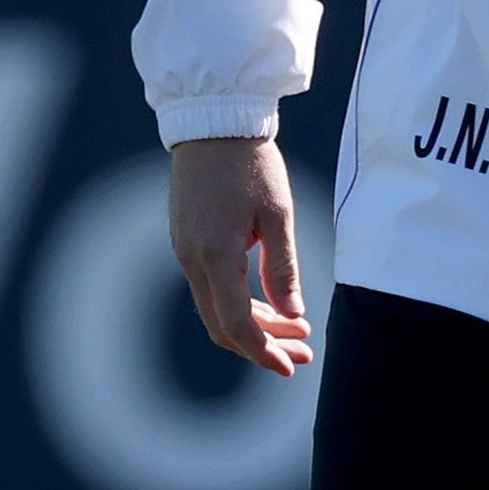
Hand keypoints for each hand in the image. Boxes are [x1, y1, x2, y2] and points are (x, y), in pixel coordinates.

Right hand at [168, 135, 313, 376]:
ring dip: (255, 325)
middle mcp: (191, 259)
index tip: (290, 367)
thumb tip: (292, 315)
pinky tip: (271, 303)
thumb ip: (283, 269)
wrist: (213, 122)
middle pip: (223, 325)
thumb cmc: (251, 163)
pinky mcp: (187, 241)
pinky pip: (211, 287)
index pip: (236, 324)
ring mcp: (185, 251)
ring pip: (217, 308)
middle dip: (263, 345)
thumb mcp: (277, 215)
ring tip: (296, 329)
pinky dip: (240, 303)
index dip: (263, 352)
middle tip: (303, 353)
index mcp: (215, 255)